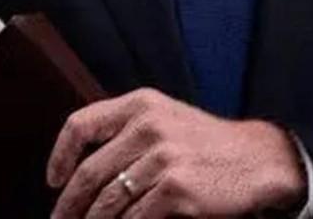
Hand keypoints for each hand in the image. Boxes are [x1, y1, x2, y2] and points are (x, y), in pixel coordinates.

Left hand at [46, 88, 305, 217]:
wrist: (259, 160)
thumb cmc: (207, 143)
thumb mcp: (165, 118)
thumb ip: (127, 131)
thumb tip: (82, 165)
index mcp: (140, 104)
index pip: (81, 124)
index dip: (60, 155)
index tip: (53, 181)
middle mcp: (148, 126)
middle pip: (91, 172)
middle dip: (70, 204)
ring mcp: (163, 158)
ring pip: (109, 200)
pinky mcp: (177, 189)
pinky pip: (135, 217)